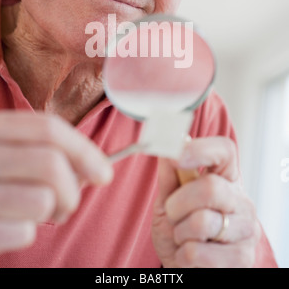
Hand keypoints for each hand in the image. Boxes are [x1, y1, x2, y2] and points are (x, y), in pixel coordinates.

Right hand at [0, 111, 112, 255]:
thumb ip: (34, 150)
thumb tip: (90, 168)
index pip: (47, 128)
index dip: (83, 149)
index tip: (103, 172)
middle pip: (51, 164)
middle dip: (72, 190)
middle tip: (65, 204)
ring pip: (41, 200)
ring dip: (48, 213)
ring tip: (32, 215)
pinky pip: (22, 232)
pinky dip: (23, 234)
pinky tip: (7, 229)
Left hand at [151, 136, 260, 267]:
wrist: (187, 266)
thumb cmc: (180, 228)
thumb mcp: (169, 200)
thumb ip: (169, 175)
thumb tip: (166, 148)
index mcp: (226, 178)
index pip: (224, 151)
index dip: (200, 149)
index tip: (176, 156)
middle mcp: (242, 201)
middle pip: (210, 188)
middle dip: (178, 203)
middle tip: (172, 213)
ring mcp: (246, 230)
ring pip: (202, 223)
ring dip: (179, 232)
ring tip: (183, 236)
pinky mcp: (242, 259)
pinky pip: (197, 253)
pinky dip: (182, 255)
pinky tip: (191, 255)